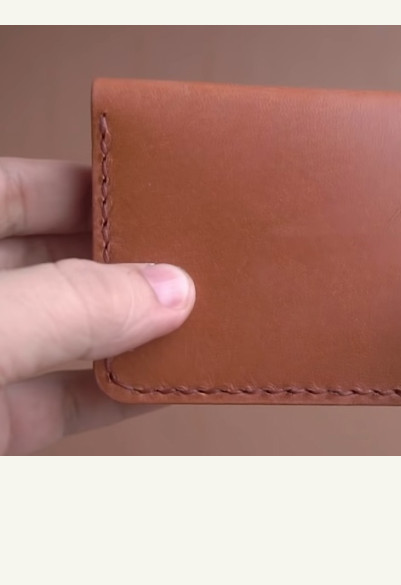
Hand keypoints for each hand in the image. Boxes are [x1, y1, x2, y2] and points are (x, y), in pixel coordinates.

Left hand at [0, 158, 194, 453]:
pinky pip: (56, 399)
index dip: (86, 185)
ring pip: (63, 335)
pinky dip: (105, 396)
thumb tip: (166, 292)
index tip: (156, 192)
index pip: (19, 189)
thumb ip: (64, 307)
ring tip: (196, 320)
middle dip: (122, 264)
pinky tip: (159, 385)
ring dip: (126, 334)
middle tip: (192, 260)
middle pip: (53, 262)